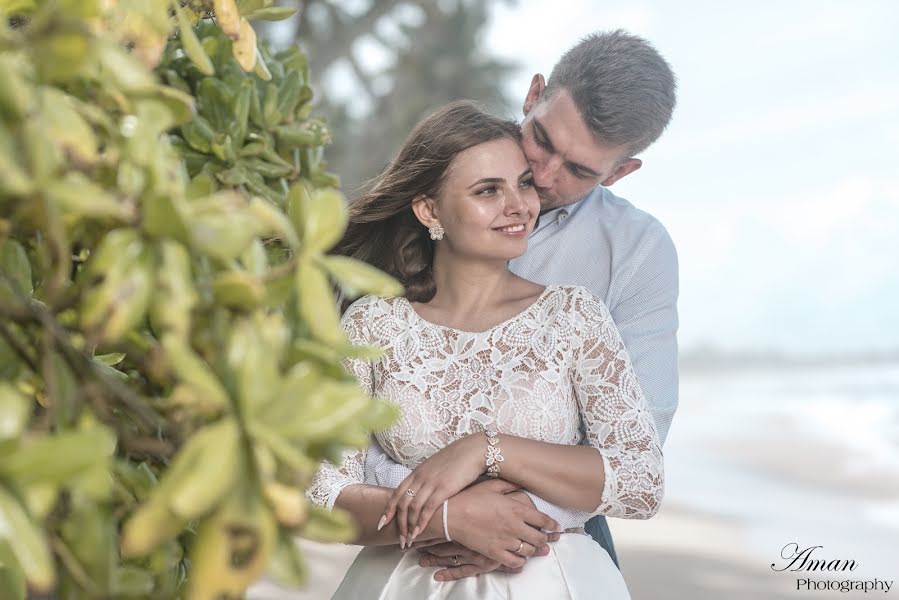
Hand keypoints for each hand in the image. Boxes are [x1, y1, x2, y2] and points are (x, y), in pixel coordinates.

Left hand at [381, 433, 485, 545]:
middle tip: (398, 539)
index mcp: (417, 472)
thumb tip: (421, 491)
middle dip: (398, 524)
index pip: (396, 493)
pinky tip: (419, 532)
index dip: (388, 509)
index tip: (382, 523)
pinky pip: (428, 508)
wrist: (473, 450)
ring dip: (408, 527)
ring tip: (408, 541)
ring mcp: (431, 482)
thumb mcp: (435, 467)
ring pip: (412, 508)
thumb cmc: (457, 459)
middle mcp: (420, 477)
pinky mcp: (443, 488)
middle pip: (402, 504)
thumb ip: (426, 478)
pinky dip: (421, 522)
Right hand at [410, 489, 560, 580]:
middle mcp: (515, 526)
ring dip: (534, 550)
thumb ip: (510, 485)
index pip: (542, 519)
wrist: (452, 515)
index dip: (552, 525)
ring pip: (529, 550)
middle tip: (548, 539)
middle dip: (545, 539)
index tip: (556, 527)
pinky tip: (520, 557)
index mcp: (516, 509)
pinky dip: (521, 561)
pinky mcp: (495, 552)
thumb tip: (521, 483)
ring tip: (535, 548)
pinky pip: (515, 561)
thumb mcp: (492, 486)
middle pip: (539, 537)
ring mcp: (506, 541)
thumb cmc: (471, 497)